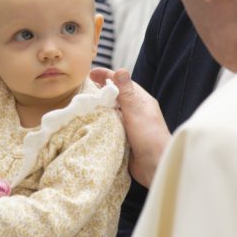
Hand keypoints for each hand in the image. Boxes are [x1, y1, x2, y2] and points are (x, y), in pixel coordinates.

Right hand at [89, 67, 169, 186]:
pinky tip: (88, 124)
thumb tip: (121, 70)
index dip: (107, 76)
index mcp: (141, 101)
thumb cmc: (149, 136)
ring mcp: (129, 125)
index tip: (90, 73)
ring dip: (99, 108)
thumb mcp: (136, 110)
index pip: (122, 83)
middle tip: (82, 89)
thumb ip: (127, 92)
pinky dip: (100, 124)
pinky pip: (109, 127)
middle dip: (100, 91)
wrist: (154, 166)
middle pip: (115, 97)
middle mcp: (135, 111)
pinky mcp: (123, 138)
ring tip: (81, 105)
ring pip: (111, 112)